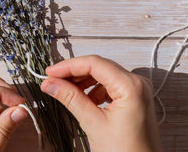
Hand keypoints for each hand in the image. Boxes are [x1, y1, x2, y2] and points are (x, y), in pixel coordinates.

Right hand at [40, 55, 162, 151]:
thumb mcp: (93, 123)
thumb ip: (71, 99)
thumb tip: (51, 84)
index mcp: (131, 86)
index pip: (94, 64)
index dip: (69, 66)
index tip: (50, 73)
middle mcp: (137, 83)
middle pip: (99, 67)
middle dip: (74, 73)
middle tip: (52, 81)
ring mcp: (137, 90)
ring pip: (103, 75)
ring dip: (82, 81)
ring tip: (64, 90)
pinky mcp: (134, 98)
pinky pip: (109, 85)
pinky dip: (93, 90)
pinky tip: (81, 98)